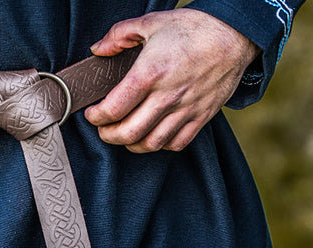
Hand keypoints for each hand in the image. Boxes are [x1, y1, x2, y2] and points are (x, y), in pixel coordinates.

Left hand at [84, 8, 259, 152]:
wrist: (236, 34)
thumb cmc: (193, 28)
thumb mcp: (152, 22)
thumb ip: (119, 35)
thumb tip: (97, 50)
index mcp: (150, 73)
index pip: (113, 109)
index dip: (96, 117)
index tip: (92, 114)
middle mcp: (167, 96)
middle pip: (128, 133)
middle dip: (108, 136)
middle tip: (103, 129)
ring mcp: (185, 110)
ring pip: (150, 144)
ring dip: (131, 144)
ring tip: (124, 135)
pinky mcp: (201, 117)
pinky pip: (175, 144)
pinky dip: (159, 145)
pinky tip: (152, 134)